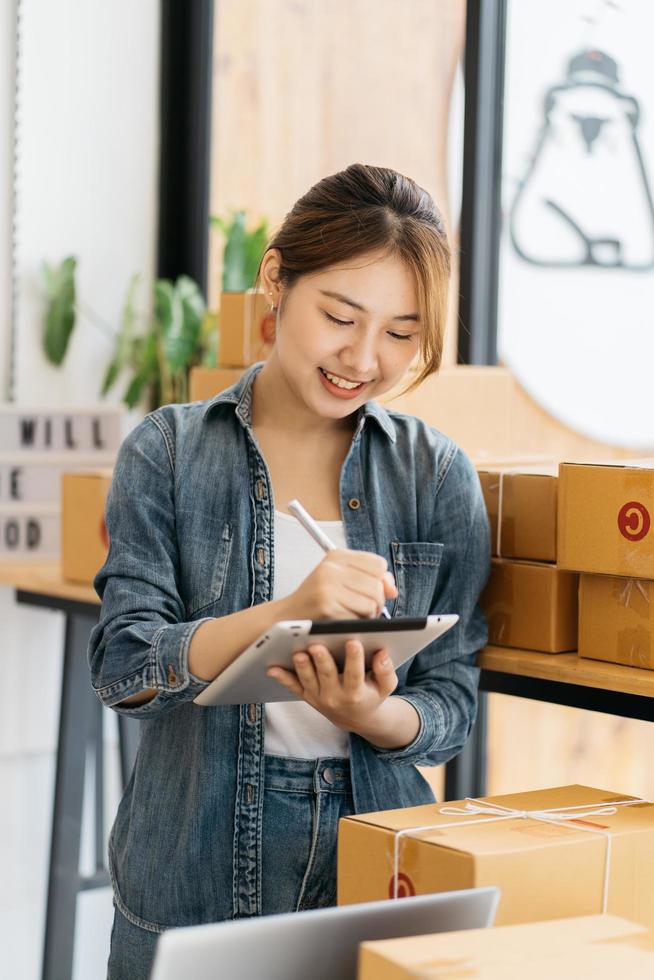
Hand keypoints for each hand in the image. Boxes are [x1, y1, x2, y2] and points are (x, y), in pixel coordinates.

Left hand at [267, 639, 398, 732]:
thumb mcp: (385, 687)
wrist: (356, 718)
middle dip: (322, 661)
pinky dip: (282, 678)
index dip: (354, 659)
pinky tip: (271, 668)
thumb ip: (385, 671)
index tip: (353, 642)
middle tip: (317, 646)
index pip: (355, 674)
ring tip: (298, 653)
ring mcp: (318, 697)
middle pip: (328, 676)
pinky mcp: (307, 695)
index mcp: (356, 693)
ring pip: (308, 681)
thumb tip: (382, 653)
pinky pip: (293, 687)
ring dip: (302, 668)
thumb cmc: (372, 695)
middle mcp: (335, 696)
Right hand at [285, 549, 397, 619]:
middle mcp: (331, 567)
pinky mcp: (327, 607)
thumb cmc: (317, 599)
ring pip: (372, 602)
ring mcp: (328, 587)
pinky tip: (346, 622)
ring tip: (355, 615)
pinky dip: (358, 624)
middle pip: (377, 584)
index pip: (378, 564)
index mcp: (336, 555)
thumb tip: (392, 589)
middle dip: (377, 601)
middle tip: (365, 609)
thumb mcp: (339, 578)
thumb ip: (369, 578)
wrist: (287, 616)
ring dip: (369, 614)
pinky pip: (360, 617)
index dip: (381, 580)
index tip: (374, 590)